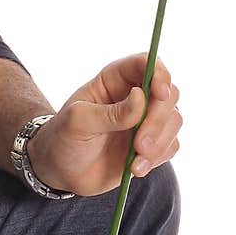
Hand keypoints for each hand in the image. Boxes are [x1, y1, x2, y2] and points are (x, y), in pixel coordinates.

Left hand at [27, 53, 181, 196]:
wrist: (61, 172)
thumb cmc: (63, 137)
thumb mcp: (77, 122)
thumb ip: (110, 112)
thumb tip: (140, 98)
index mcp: (115, 79)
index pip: (147, 63)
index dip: (159, 74)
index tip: (160, 93)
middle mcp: (135, 95)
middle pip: (168, 93)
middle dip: (159, 118)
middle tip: (140, 144)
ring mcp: (145, 120)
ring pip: (174, 120)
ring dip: (160, 142)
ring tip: (136, 161)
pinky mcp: (152, 144)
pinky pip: (171, 144)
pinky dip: (158, 158)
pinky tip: (136, 169)